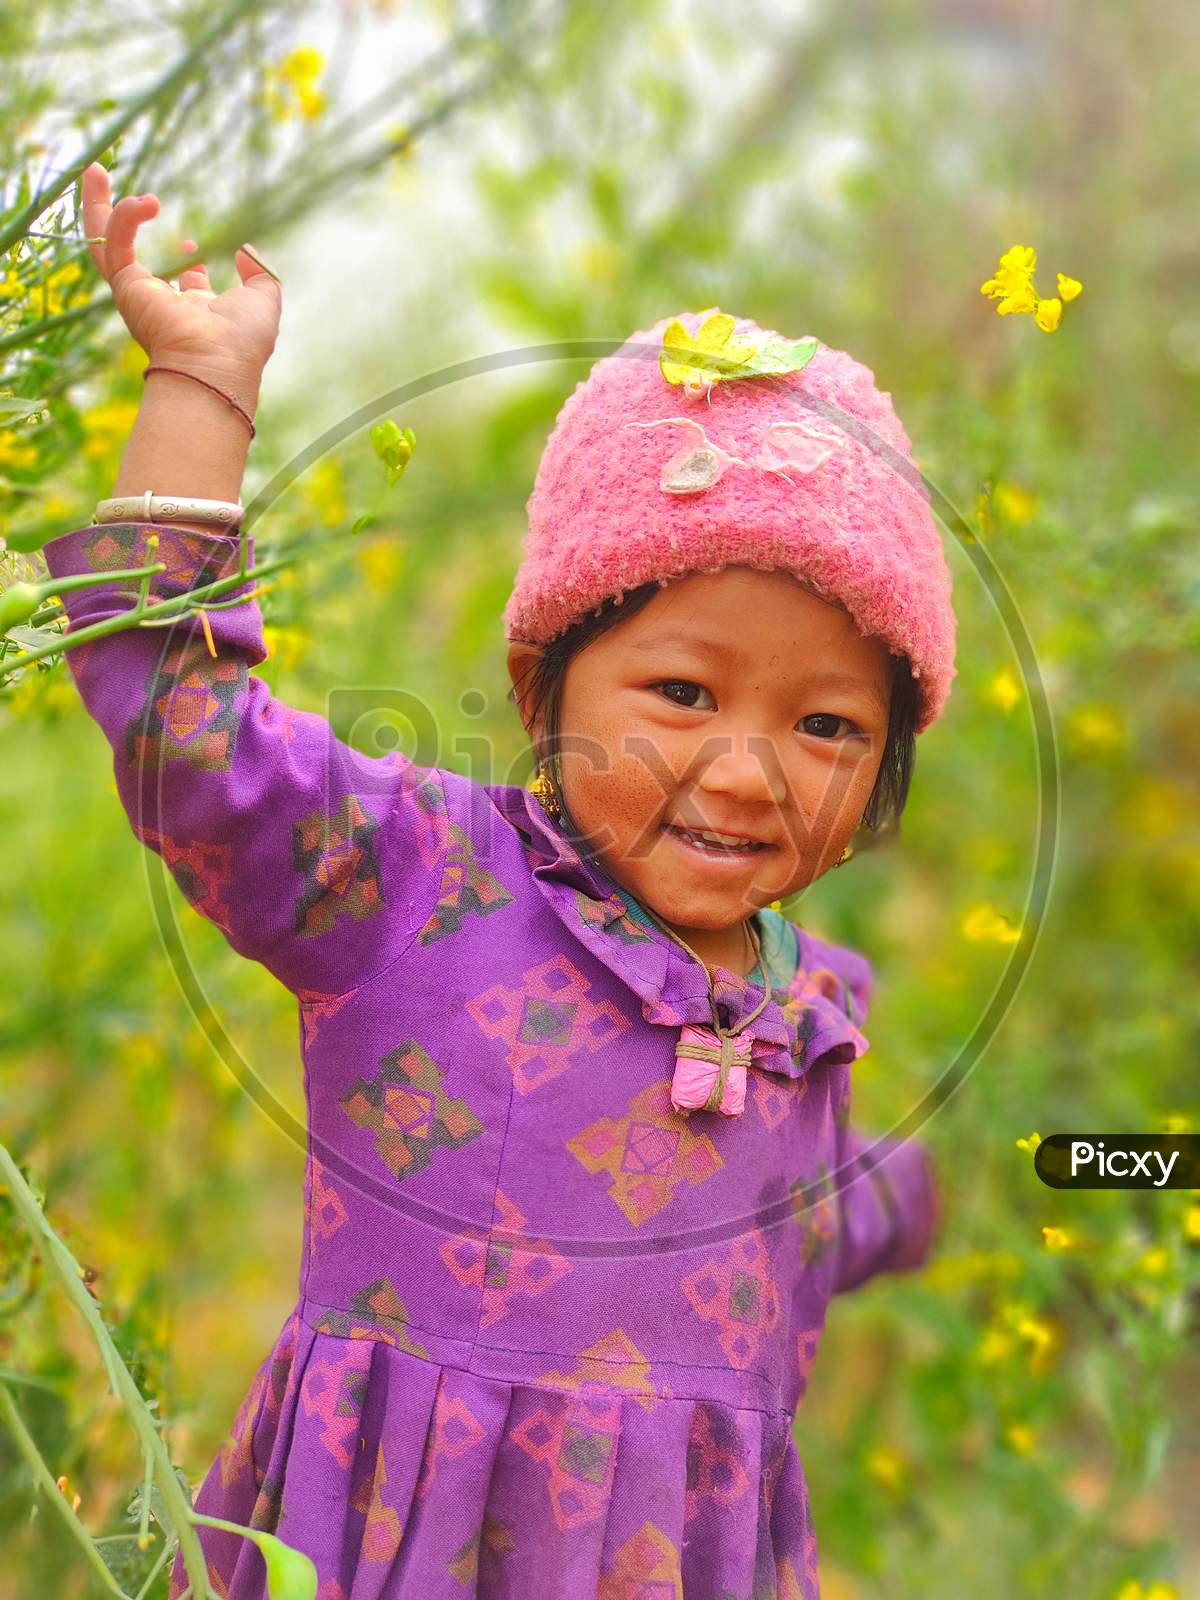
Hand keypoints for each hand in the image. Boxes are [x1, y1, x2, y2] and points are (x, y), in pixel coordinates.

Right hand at [80, 162, 280, 391]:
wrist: (216, 365)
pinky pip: (113, 243)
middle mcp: (161, 302)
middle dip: (120, 219)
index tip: (197, 246)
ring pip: (105, 243)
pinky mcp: (125, 287)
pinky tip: (146, 202)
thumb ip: (260, 273)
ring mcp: (138, 294)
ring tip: (95, 169)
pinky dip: (124, 217)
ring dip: (97, 206)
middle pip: (130, 255)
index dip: (189, 258)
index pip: (180, 279)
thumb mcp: (264, 300)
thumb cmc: (242, 342)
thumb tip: (246, 250)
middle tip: (109, 185)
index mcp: (194, 310)